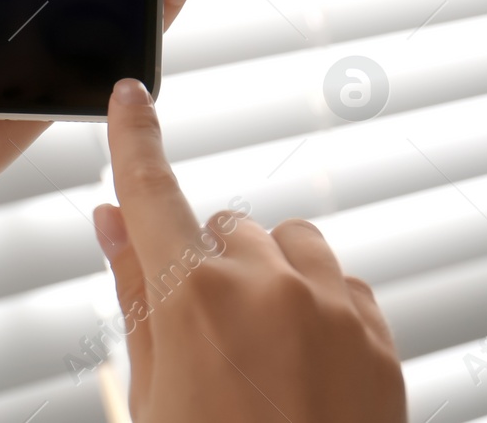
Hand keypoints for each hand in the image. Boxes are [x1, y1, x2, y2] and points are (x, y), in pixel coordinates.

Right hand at [96, 79, 404, 422]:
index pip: (150, 191)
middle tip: (203, 330)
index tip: (130, 97)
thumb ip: (132, 292)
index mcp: (191, 295)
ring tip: (259, 342)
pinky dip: (317, 302)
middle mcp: (264, 283)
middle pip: (222, 224)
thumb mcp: (149, 389)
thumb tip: (109, 221)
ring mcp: (329, 305)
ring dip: (268, 271)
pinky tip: (304, 360)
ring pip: (286, 242)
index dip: (135, 138)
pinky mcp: (377, 332)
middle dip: (207, 259)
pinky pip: (340, 280)